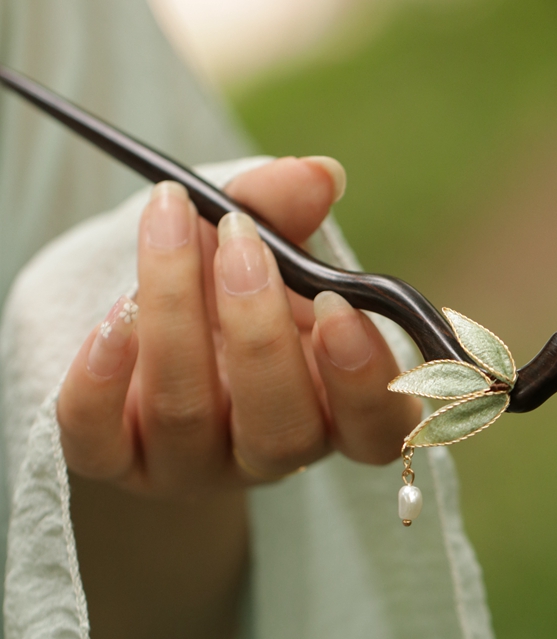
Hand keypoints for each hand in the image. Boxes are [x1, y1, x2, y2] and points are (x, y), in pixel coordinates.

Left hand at [58, 156, 419, 493]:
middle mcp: (267, 451)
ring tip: (172, 224)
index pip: (376, 430)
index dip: (363, 382)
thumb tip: (316, 175)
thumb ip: (288, 210)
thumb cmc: (229, 286)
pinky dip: (101, 379)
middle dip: (259, 331)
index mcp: (332, 408)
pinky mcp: (114, 458)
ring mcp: (189, 463)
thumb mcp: (263, 242)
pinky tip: (112, 316)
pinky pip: (97, 442)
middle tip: (239, 240)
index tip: (338, 306)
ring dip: (176, 314)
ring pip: (186, 417)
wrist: (151, 322)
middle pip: (280, 429)